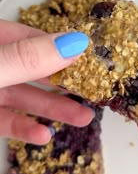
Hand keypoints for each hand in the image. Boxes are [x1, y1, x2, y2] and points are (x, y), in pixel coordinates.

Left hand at [0, 19, 92, 144]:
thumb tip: (72, 43)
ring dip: (52, 109)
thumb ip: (25, 58)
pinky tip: (43, 136)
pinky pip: (5, 121)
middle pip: (33, 69)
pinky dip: (24, 128)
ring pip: (23, 97)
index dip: (61, 46)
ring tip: (83, 117)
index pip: (31, 37)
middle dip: (64, 81)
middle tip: (93, 89)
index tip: (89, 58)